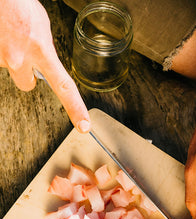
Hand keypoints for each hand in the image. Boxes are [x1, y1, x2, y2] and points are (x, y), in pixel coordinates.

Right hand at [0, 0, 90, 132]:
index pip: (64, 86)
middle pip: (27, 85)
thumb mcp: (41, 25)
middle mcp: (18, 58)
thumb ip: (45, 49)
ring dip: (10, 56)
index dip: (75, 108)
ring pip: (9, 69)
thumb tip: (45, 60)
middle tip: (25, 54)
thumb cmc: (18, 2)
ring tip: (9, 34)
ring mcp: (0, 58)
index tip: (83, 125)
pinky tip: (2, 34)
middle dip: (27, 74)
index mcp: (40, 50)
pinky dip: (0, 47)